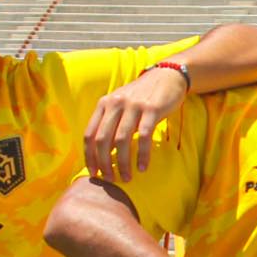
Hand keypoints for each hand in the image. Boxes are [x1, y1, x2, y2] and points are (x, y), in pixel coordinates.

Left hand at [85, 64, 190, 181]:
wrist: (167, 77)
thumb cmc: (143, 96)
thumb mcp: (121, 105)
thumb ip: (111, 124)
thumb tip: (104, 153)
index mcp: (104, 104)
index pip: (89, 134)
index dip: (89, 157)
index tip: (94, 173)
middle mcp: (115, 103)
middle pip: (103, 140)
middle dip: (104, 163)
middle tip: (110, 179)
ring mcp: (133, 106)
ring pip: (121, 140)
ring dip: (123, 162)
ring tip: (127, 177)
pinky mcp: (151, 109)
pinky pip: (144, 136)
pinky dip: (142, 155)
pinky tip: (143, 167)